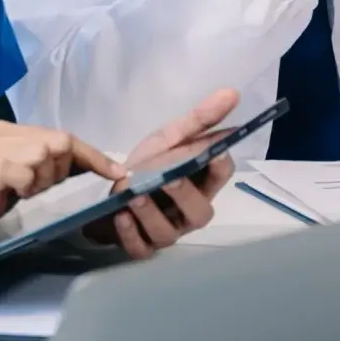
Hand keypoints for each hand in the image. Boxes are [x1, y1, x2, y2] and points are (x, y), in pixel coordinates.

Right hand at [0, 124, 125, 256]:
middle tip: (41, 189)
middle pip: (59, 141)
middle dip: (64, 169)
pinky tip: (9, 195)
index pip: (61, 136)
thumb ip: (41, 167)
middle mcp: (2, 132)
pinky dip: (26, 188)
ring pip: (46, 154)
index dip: (92, 155)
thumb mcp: (17, 180)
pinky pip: (28, 174)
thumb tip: (81, 169)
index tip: (117, 171)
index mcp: (8, 132)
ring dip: (43, 180)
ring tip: (21, 193)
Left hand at [85, 90, 242, 259]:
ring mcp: (166, 231)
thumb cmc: (146, 165)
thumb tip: (232, 92)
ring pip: (169, 233)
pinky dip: (131, 234)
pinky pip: (142, 248)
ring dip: (151, 215)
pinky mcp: (141, 245)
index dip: (219, 164)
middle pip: (201, 212)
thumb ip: (199, 119)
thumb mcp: (169, 138)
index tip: (211, 152)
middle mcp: (189, 211)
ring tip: (132, 195)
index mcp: (201, 183)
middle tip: (167, 179)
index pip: (222, 174)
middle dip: (185, 196)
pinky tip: (120, 216)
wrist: (107, 190)